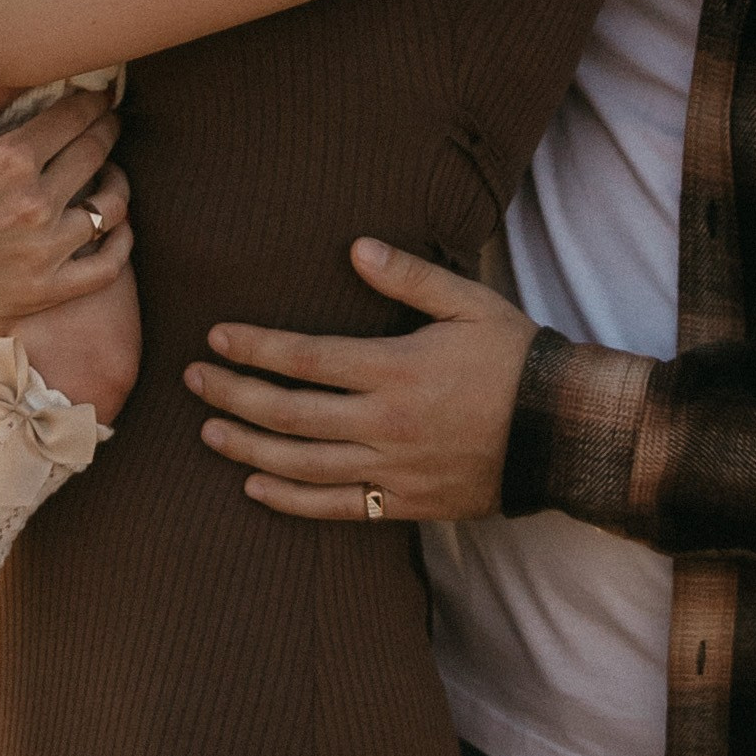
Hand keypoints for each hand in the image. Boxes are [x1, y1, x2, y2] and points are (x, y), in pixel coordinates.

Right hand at [0, 84, 131, 328]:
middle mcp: (33, 203)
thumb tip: (28, 63)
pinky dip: (123, 242)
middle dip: (109, 128)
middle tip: (111, 121)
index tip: (102, 97)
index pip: (74, 117)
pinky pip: (108, 265)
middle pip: (95, 152)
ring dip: (118, 181)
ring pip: (111, 206)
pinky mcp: (47, 287)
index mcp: (10, 160)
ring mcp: (43, 248)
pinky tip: (119, 224)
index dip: (95, 101)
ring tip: (112, 172)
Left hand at [188, 240, 534, 521]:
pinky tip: (254, 488)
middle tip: (192, 380)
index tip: (216, 338)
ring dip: (248, 447)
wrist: (563, 432)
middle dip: (233, 394)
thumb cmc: (515, 358)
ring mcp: (392, 470)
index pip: (306, 359)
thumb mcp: (470, 303)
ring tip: (208, 430)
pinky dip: (289, 501)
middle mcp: (385, 424)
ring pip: (301, 465)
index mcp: (397, 369)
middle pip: (289, 413)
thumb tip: (355, 248)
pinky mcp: (404, 504)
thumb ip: (411, 277)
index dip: (255, 349)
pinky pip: (335, 507)